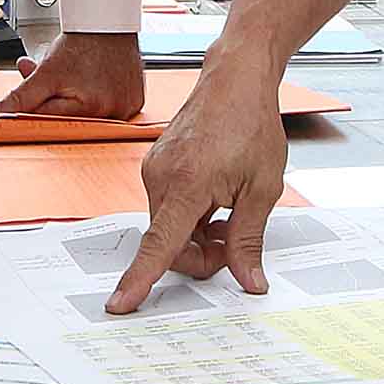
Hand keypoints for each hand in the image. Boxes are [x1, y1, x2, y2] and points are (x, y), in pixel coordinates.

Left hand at [0, 31, 145, 120]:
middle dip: (52, 101)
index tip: (26, 105)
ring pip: (88, 113)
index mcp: (92, 108)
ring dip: (72, 99)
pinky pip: (109, 108)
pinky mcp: (135, 100)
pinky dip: (95, 98)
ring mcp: (127, 107)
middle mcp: (113, 112)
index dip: (35, 111)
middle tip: (46, 79)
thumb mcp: (46, 72)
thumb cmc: (82, 43)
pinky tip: (90, 81)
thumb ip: (20, 97)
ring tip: (70, 76)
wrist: (108, 22)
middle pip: (70, 118)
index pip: (53, 121)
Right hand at [107, 63, 285, 312]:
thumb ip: (248, 239)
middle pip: (170, 243)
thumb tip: (248, 280)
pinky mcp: (156, 165)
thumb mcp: (262, 188)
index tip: (120, 303)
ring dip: (198, 235)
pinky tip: (217, 199)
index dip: (140, 279)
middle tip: (235, 244)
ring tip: (231, 212)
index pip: (159, 244)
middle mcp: (161, 177)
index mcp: (187, 184)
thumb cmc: (251, 124)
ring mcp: (155, 170)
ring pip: (169, 227)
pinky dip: (190, 216)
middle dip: (202, 255)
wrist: (235, 80)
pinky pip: (168, 207)